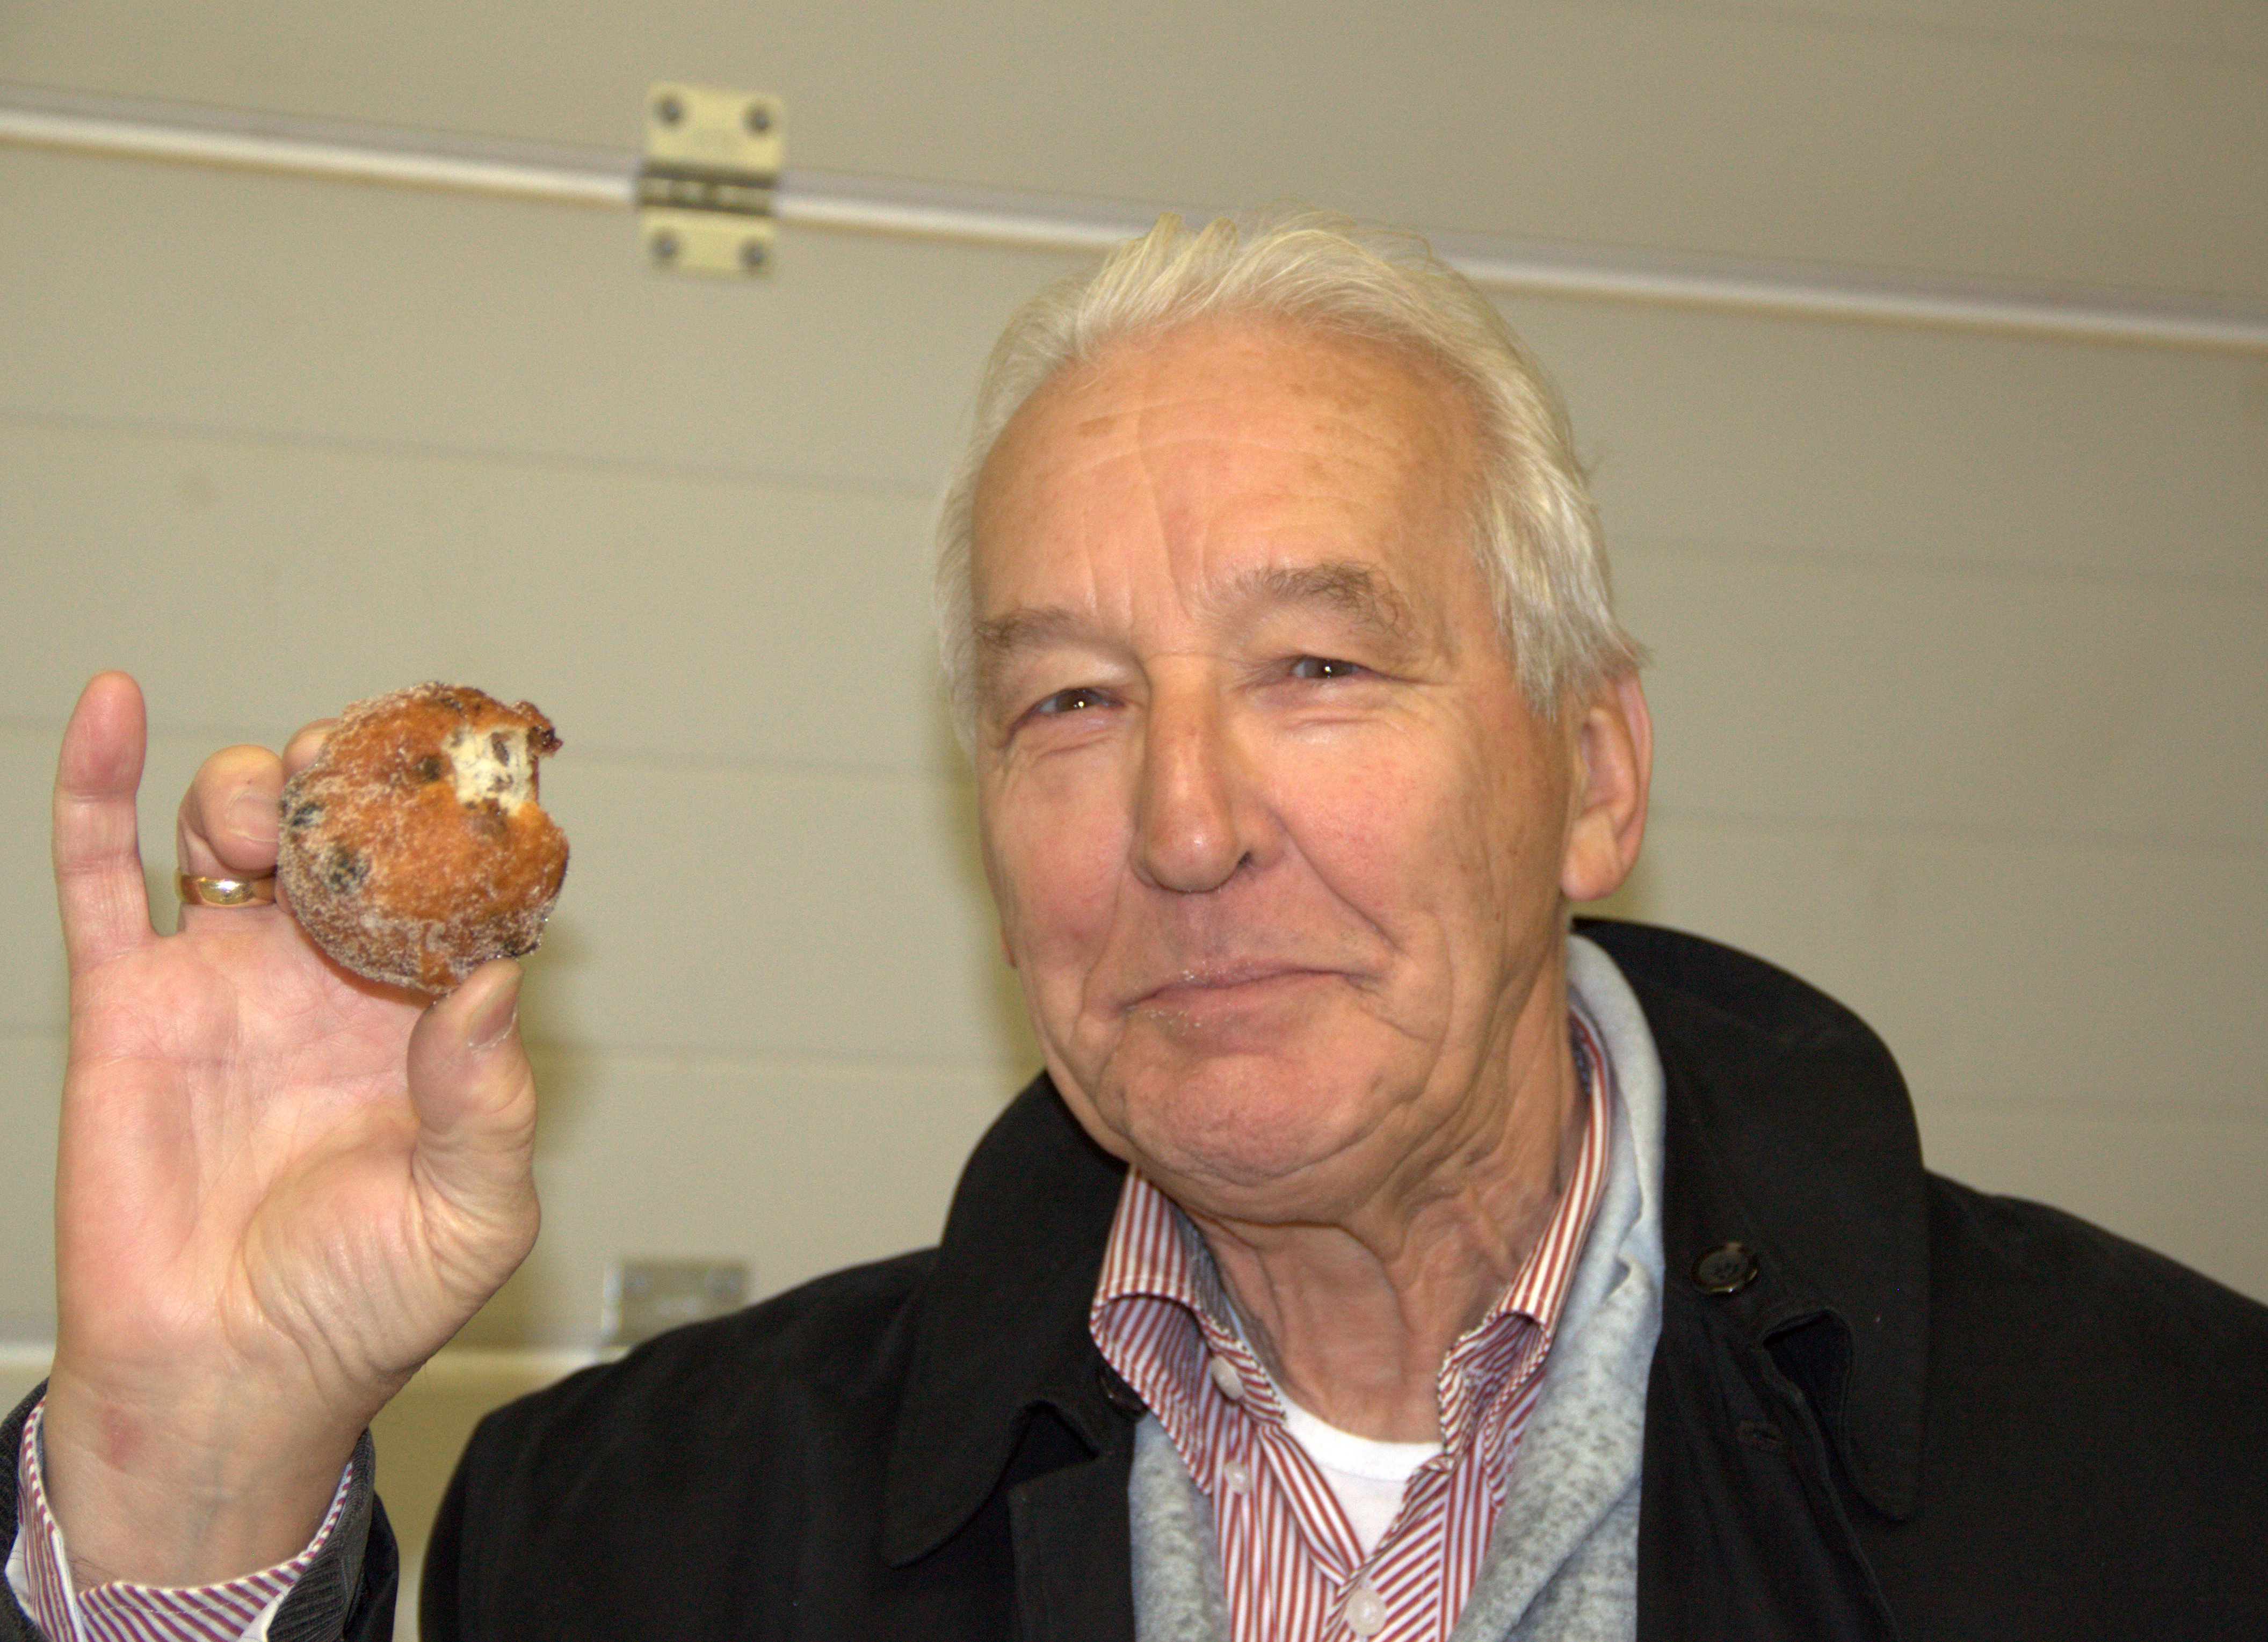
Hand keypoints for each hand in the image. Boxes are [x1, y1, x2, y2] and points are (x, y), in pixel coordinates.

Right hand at [40, 673, 539, 1585]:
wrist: (227, 1381)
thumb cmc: (361, 1307)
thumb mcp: (472, 1214)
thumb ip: (493, 1101)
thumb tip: (489, 982)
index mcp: (420, 1014)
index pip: (447, 885)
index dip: (459, 828)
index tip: (476, 778)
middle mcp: (326, 980)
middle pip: (340, 833)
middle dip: (352, 783)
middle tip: (361, 776)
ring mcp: (224, 978)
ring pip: (234, 830)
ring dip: (257, 785)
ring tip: (277, 809)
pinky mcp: (127, 1001)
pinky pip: (102, 873)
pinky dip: (99, 783)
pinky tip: (114, 702)